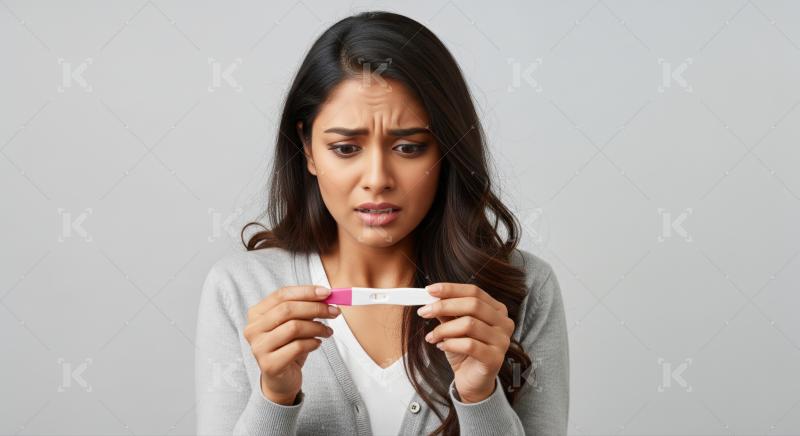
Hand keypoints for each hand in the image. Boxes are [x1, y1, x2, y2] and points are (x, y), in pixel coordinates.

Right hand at [243, 286, 339, 404]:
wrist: (281, 380)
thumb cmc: (288, 347)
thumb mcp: (294, 323)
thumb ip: (305, 308)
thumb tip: (327, 296)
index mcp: (256, 313)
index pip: (281, 294)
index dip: (306, 291)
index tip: (327, 293)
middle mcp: (253, 329)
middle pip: (287, 309)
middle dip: (315, 308)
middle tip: (334, 311)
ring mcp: (258, 347)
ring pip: (294, 327)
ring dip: (317, 327)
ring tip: (328, 331)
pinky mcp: (269, 364)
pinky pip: (297, 347)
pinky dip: (313, 343)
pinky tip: (317, 343)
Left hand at [417, 283, 514, 402]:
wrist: (472, 380)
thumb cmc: (465, 351)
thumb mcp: (453, 327)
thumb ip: (447, 312)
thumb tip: (431, 297)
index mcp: (497, 310)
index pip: (474, 291)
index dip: (451, 289)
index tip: (429, 290)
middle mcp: (504, 323)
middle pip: (473, 304)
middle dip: (444, 306)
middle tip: (424, 311)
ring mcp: (502, 341)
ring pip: (469, 324)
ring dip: (444, 329)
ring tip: (432, 336)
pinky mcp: (495, 358)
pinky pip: (469, 344)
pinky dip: (450, 343)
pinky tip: (441, 346)